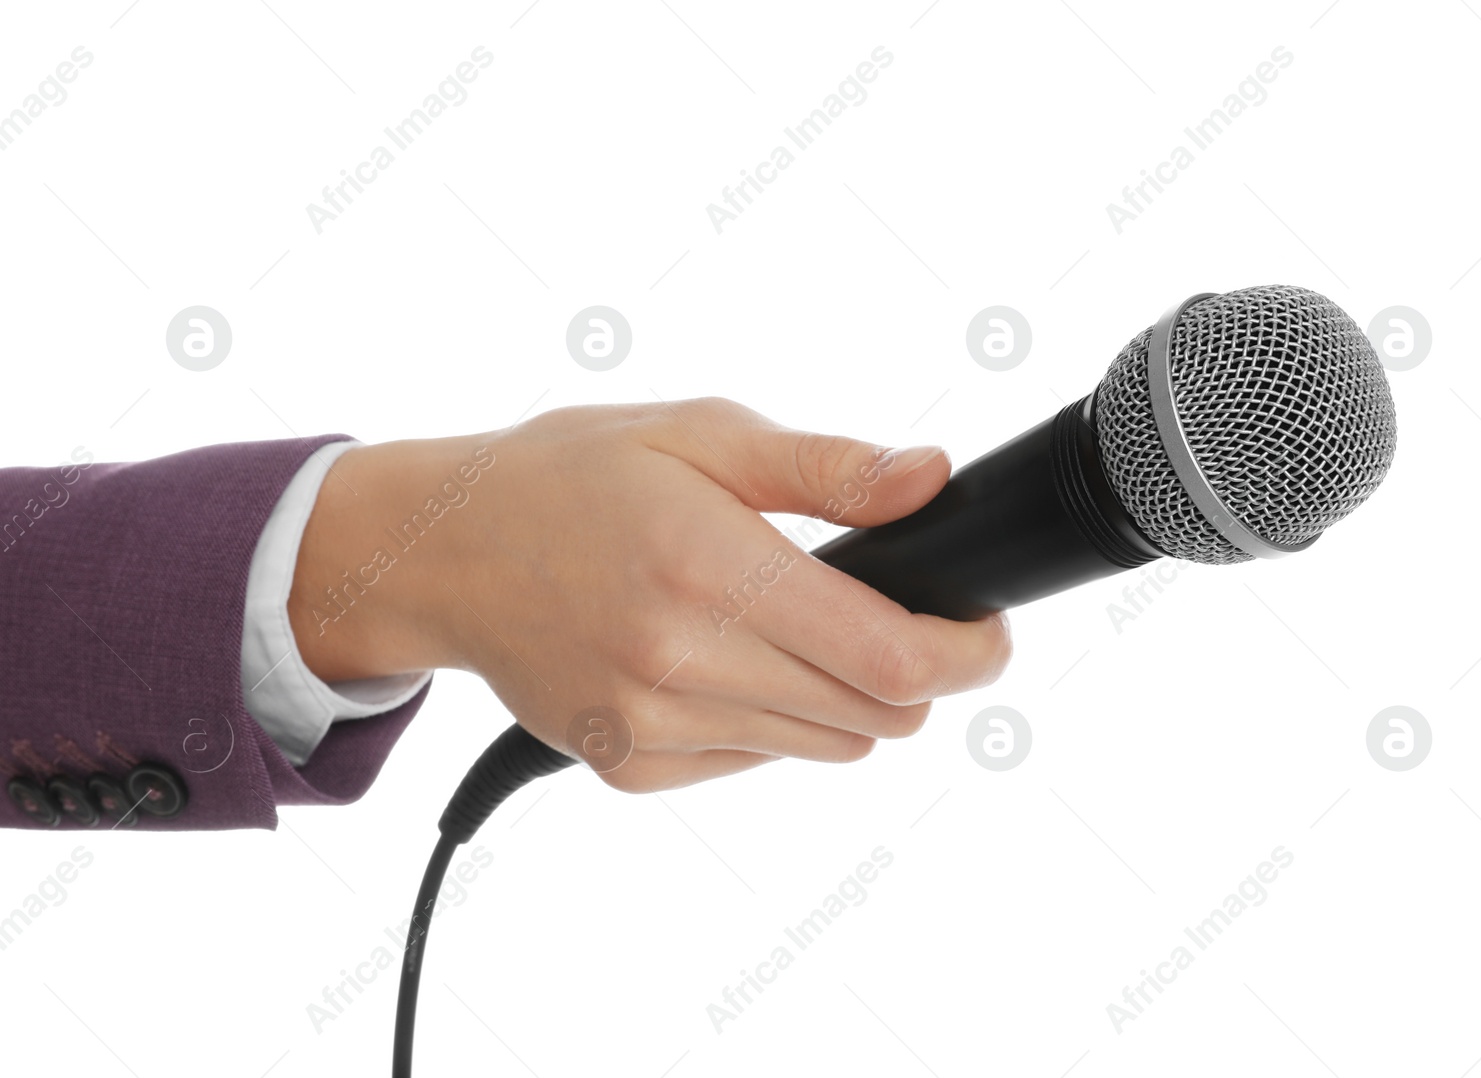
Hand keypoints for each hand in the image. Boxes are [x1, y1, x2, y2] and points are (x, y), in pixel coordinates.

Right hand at [289, 398, 1012, 791]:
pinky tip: (724, 657)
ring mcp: (652, 729)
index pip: (893, 660)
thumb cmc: (570, 476)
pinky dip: (772, 719)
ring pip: (826, 746)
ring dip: (845, 695)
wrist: (442, 553)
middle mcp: (681, 665)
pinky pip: (755, 761)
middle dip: (913, 670)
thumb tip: (931, 478)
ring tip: (791, 623)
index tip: (985, 630)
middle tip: (885, 611)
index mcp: (709, 569)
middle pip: (877, 715)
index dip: (969, 653)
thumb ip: (826, 467)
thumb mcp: (698, 433)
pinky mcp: (630, 769)